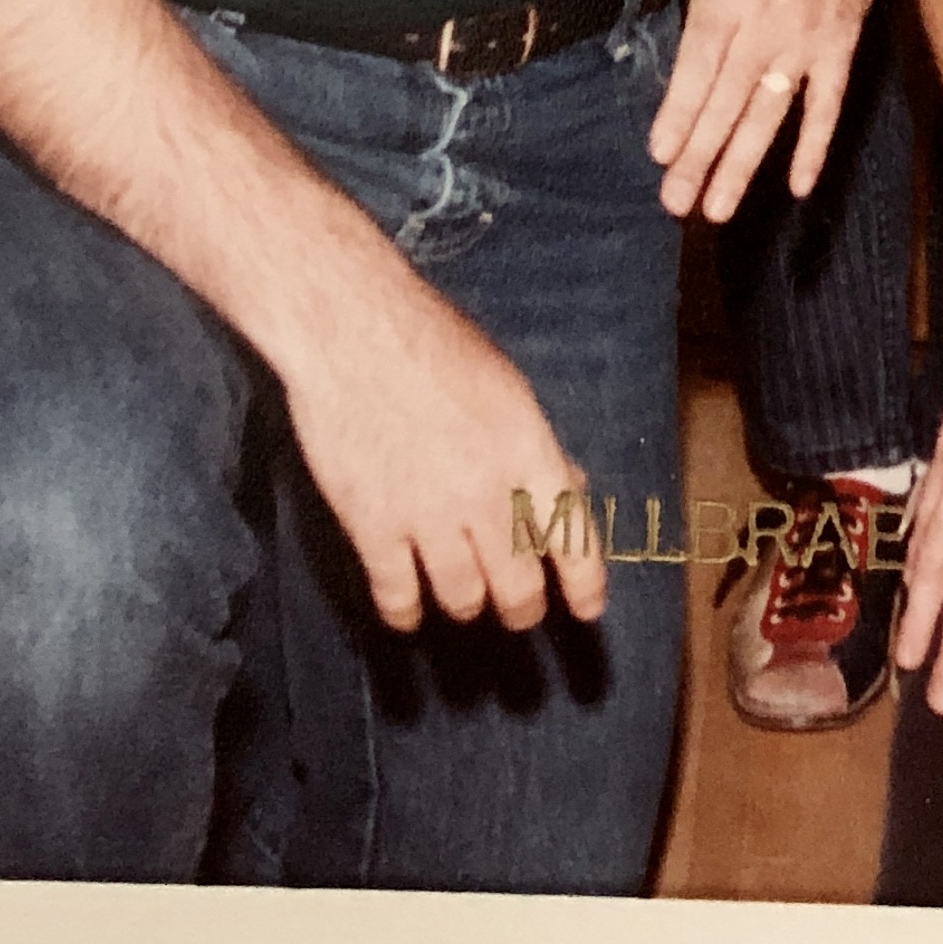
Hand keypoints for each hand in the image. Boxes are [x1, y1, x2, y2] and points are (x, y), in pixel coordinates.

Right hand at [276, 253, 607, 633]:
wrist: (355, 330)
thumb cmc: (435, 342)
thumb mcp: (508, 385)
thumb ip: (538, 445)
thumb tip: (571, 490)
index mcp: (528, 450)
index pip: (572, 538)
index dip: (584, 585)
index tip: (587, 610)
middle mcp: (486, 492)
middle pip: (518, 587)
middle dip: (522, 608)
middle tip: (517, 609)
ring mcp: (428, 515)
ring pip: (462, 600)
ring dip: (467, 604)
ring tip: (465, 598)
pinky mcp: (372, 528)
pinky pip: (398, 598)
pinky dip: (406, 613)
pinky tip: (408, 609)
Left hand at [650, 0, 890, 220]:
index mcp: (723, 1)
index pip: (695, 75)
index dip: (677, 119)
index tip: (660, 156)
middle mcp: (763, 31)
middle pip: (725, 108)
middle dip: (698, 160)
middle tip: (676, 204)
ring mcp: (805, 42)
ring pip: (770, 117)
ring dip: (743, 166)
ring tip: (718, 208)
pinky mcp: (840, 42)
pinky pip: (828, 104)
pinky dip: (814, 146)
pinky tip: (798, 185)